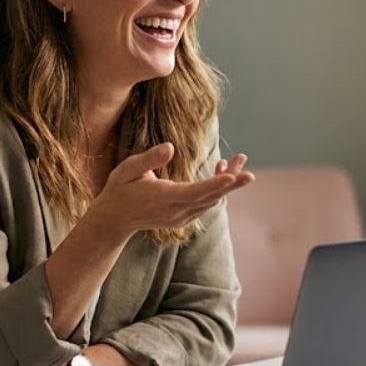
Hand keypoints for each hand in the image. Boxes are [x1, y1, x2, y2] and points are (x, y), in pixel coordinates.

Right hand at [87, 143, 253, 237]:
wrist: (114, 219)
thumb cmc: (120, 189)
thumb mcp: (127, 170)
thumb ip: (149, 159)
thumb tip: (170, 147)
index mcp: (163, 198)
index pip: (194, 192)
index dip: (215, 184)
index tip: (232, 176)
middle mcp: (176, 211)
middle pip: (210, 197)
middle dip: (231, 184)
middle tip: (250, 175)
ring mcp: (181, 217)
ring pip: (211, 200)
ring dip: (227, 183)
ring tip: (240, 160)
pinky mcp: (183, 217)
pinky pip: (205, 203)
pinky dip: (217, 188)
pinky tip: (223, 170)